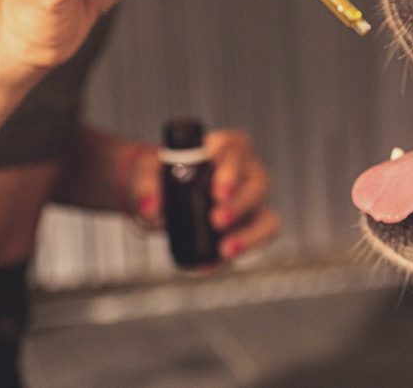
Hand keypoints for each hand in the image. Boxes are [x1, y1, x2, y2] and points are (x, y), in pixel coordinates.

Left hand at [123, 130, 280, 260]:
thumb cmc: (157, 179)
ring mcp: (251, 203)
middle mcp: (246, 172)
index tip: (216, 192)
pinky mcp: (248, 227)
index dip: (231, 170)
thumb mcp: (145, 177)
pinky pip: (258, 240)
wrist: (156, 199)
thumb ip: (145, 188)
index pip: (237, 149)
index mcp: (224, 148)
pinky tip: (212, 265)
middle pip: (257, 183)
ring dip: (250, 235)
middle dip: (239, 204)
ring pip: (267, 217)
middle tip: (216, 220)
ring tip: (225, 250)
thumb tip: (151, 208)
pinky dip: (239, 252)